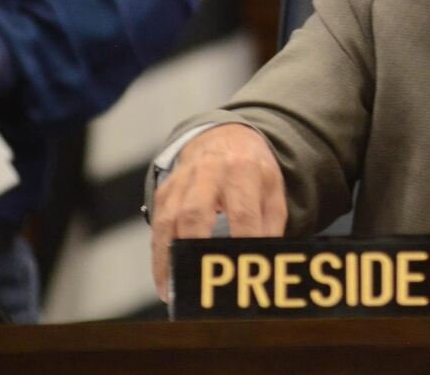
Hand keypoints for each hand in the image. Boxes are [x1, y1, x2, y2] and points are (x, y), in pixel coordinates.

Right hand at [150, 123, 287, 300]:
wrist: (224, 138)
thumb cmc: (252, 172)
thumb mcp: (272, 189)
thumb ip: (271, 224)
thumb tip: (266, 261)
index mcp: (243, 170)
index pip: (242, 213)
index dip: (242, 244)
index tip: (243, 273)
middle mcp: (209, 173)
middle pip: (196, 213)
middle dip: (196, 250)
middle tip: (200, 284)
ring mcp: (182, 181)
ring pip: (169, 221)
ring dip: (170, 259)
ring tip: (174, 291)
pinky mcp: (165, 191)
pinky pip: (158, 225)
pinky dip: (159, 255)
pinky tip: (165, 280)